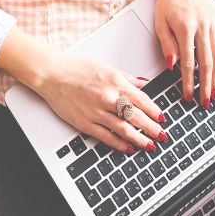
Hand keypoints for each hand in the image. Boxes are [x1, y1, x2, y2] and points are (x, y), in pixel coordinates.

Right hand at [33, 52, 166, 153]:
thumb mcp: (106, 67)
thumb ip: (127, 78)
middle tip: (162, 135)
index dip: (155, 111)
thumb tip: (143, 83)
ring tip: (150, 145)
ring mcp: (96, 112)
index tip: (162, 119)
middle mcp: (108, 98)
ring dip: (139, 139)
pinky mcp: (85, 123)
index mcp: (115, 82)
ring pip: (124, 129)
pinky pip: (106, 136)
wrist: (52, 75)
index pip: (142, 100)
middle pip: (137, 116)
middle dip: (152, 128)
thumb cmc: (75, 69)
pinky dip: (119, 144)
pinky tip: (128, 148)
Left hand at [155, 0, 214, 108]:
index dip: (188, 82)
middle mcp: (203, 27)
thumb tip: (173, 66)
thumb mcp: (160, 23)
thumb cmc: (168, 2)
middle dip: (206, 85)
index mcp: (186, 28)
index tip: (187, 95)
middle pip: (207, 63)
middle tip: (205, 101)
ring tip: (214, 92)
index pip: (189, 62)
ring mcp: (213, 25)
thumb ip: (167, 45)